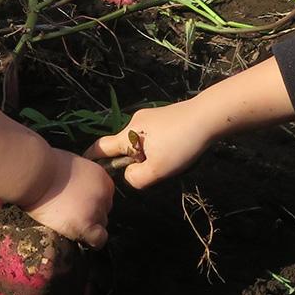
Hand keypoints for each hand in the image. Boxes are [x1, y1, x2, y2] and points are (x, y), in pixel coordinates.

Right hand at [17, 148, 113, 247]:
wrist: (34, 174)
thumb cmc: (45, 168)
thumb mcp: (72, 168)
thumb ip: (82, 181)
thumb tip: (79, 194)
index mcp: (102, 178)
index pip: (104, 199)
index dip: (90, 203)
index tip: (76, 205)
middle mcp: (104, 194)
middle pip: (103, 213)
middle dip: (89, 215)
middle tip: (68, 213)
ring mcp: (96, 210)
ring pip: (100, 226)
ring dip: (85, 226)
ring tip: (65, 221)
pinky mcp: (86, 224)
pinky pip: (98, 240)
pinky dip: (89, 240)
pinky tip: (74, 233)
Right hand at [85, 101, 217, 188]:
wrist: (209, 116)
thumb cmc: (181, 144)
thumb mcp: (157, 169)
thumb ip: (136, 178)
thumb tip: (129, 175)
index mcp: (128, 135)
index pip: (101, 147)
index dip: (91, 158)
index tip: (85, 167)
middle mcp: (134, 122)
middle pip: (123, 146)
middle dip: (131, 161)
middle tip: (151, 172)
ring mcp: (150, 117)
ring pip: (140, 141)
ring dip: (148, 154)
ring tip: (170, 160)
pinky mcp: (164, 116)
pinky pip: (153, 135)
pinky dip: (158, 146)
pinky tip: (177, 149)